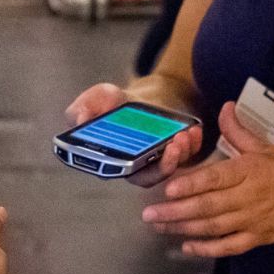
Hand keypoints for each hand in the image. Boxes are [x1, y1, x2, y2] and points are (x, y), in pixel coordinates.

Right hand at [65, 82, 201, 189]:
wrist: (137, 98)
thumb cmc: (112, 103)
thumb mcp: (97, 98)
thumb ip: (84, 108)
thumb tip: (79, 120)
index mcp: (112, 159)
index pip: (123, 171)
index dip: (136, 166)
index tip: (144, 152)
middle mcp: (136, 167)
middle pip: (152, 175)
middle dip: (166, 163)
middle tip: (174, 144)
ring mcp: (158, 162)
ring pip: (172, 167)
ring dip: (182, 153)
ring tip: (184, 134)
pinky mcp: (177, 154)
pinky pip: (188, 156)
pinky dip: (194, 145)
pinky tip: (194, 130)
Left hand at [139, 102, 273, 256]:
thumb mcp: (267, 147)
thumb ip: (240, 130)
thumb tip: (224, 107)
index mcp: (250, 171)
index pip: (216, 179)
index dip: (191, 184)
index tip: (168, 187)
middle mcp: (248, 198)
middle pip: (207, 207)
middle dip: (175, 211)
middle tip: (150, 215)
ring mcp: (253, 221)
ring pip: (213, 228)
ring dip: (184, 228)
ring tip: (160, 227)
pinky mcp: (259, 239)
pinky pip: (229, 247)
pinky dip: (207, 249)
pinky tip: (187, 246)